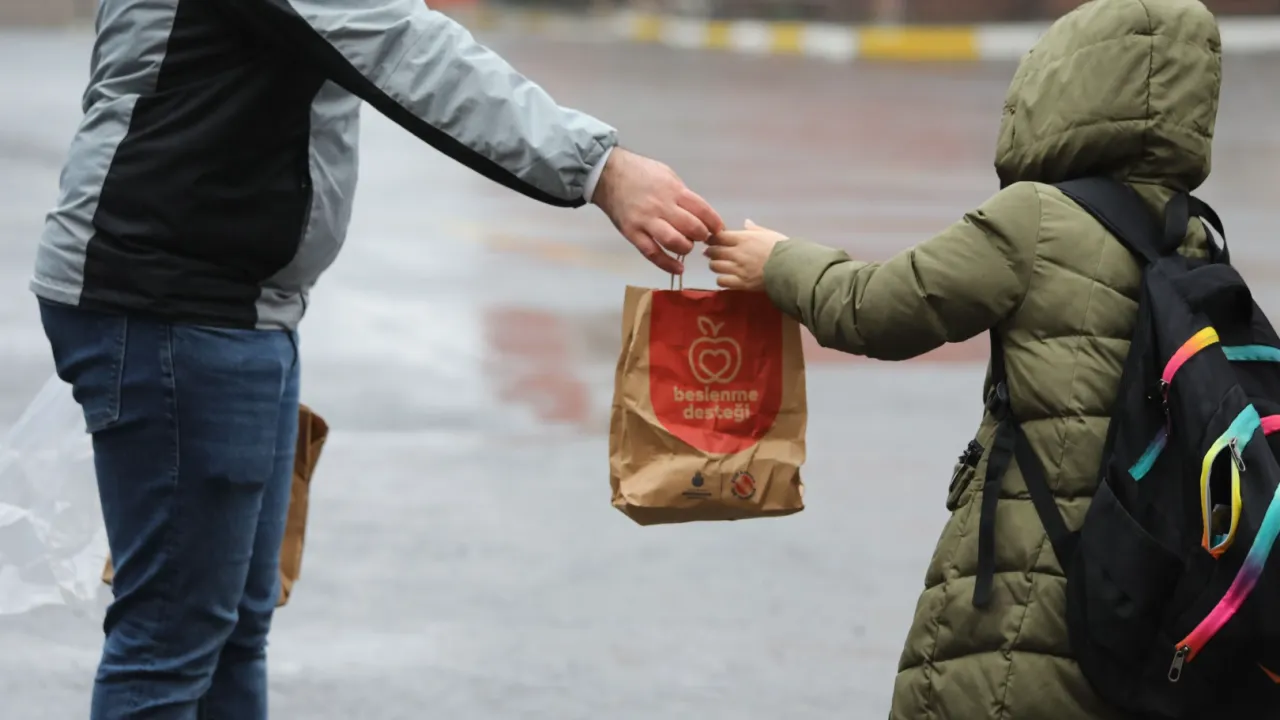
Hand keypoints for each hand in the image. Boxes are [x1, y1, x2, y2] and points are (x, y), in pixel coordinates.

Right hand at [592, 147, 723, 274]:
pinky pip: (652, 253)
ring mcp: (646, 221)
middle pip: (691, 228)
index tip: (717, 229)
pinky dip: (667, 264)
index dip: (714, 223)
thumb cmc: (641, 172)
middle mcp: (662, 206)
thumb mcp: (667, 175)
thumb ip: (682, 194)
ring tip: (686, 246)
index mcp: (673, 190)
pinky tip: (678, 269)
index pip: (702, 210)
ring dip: (686, 248)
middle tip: (701, 236)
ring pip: (674, 242)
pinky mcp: (633, 233)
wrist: (608, 174)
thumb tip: (698, 213)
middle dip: (702, 236)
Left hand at [705, 220, 788, 290]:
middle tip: (709, 252)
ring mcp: (738, 269)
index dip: (711, 238)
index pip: (719, 237)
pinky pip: (722, 281)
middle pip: (714, 251)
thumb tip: (746, 223)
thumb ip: (755, 229)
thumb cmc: (783, 248)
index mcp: (744, 238)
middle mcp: (737, 253)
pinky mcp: (741, 283)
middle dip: (710, 251)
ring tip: (717, 265)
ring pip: (715, 266)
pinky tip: (725, 278)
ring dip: (714, 265)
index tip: (709, 240)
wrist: (791, 268)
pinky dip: (721, 280)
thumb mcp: (769, 234)